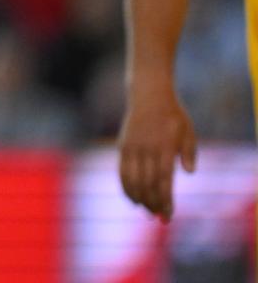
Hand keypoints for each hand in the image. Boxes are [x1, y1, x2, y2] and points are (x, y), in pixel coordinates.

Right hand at [118, 83, 196, 220]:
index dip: (165, 200)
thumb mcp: (188, 132)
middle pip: (146, 184)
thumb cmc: (173, 116)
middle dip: (152, 203)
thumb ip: (189, 153)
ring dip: (139, 199)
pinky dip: (126, 187)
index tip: (169, 215)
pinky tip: (133, 198)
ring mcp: (132, 147)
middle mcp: (146, 149)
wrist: (148, 94)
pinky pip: (122, 171)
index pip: (163, 180)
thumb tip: (189, 173)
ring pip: (131, 180)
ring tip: (146, 210)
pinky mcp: (123, 146)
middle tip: (159, 217)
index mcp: (164, 147)